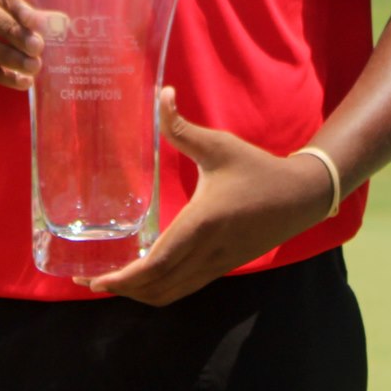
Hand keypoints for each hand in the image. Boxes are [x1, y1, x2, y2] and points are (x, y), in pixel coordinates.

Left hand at [84, 87, 334, 306]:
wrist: (299, 197)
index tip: (97, 280)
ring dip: (140, 295)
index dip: (125, 278)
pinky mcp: (222, 267)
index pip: (157, 264)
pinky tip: (144, 277)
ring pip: (171, 294)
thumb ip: (183, 128)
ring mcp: (216, 264)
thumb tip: (162, 95)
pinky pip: (184, 288)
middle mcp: (207, 252)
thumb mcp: (219, 146)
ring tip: (112, 283)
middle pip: (158, 287)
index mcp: (201, 224)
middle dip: (122, 290)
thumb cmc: (257, 169)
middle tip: (90, 281)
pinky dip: (159, 291)